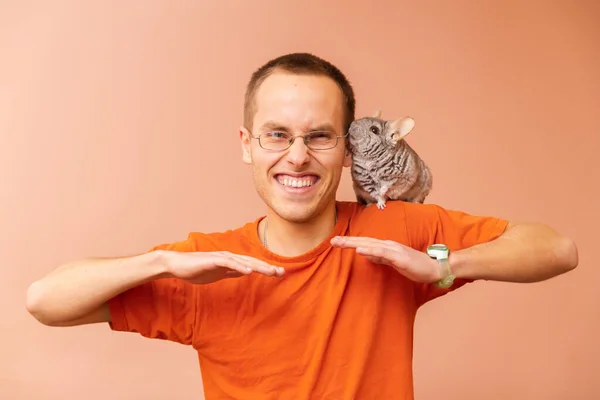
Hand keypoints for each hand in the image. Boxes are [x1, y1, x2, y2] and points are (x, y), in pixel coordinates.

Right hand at [158, 250, 284, 283]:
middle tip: (282, 272)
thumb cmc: (196, 269)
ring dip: (258, 266)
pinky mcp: (212, 260)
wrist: (177, 265)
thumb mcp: (218, 273)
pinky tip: (249, 272)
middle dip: (267, 267)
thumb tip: (244, 273)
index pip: (252, 265)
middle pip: (252, 262)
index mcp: (231, 261)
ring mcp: (221, 257)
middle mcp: (229, 257)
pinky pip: (228, 263)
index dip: (266, 268)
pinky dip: (239, 267)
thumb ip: (231, 272)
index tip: (279, 273)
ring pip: (244, 262)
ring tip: (271, 272)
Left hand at [330, 236, 440, 282]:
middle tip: (332, 241)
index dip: (350, 242)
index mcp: (386, 247)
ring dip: (355, 243)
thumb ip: (379, 258)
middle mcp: (388, 245)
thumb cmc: (415, 265)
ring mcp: (393, 250)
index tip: (335, 242)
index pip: (365, 243)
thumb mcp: (393, 262)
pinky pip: (382, 253)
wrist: (434, 268)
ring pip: (370, 244)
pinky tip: (360, 250)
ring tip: (340, 242)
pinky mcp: (399, 257)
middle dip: (348, 241)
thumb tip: (365, 254)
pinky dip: (370, 250)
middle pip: (364, 241)